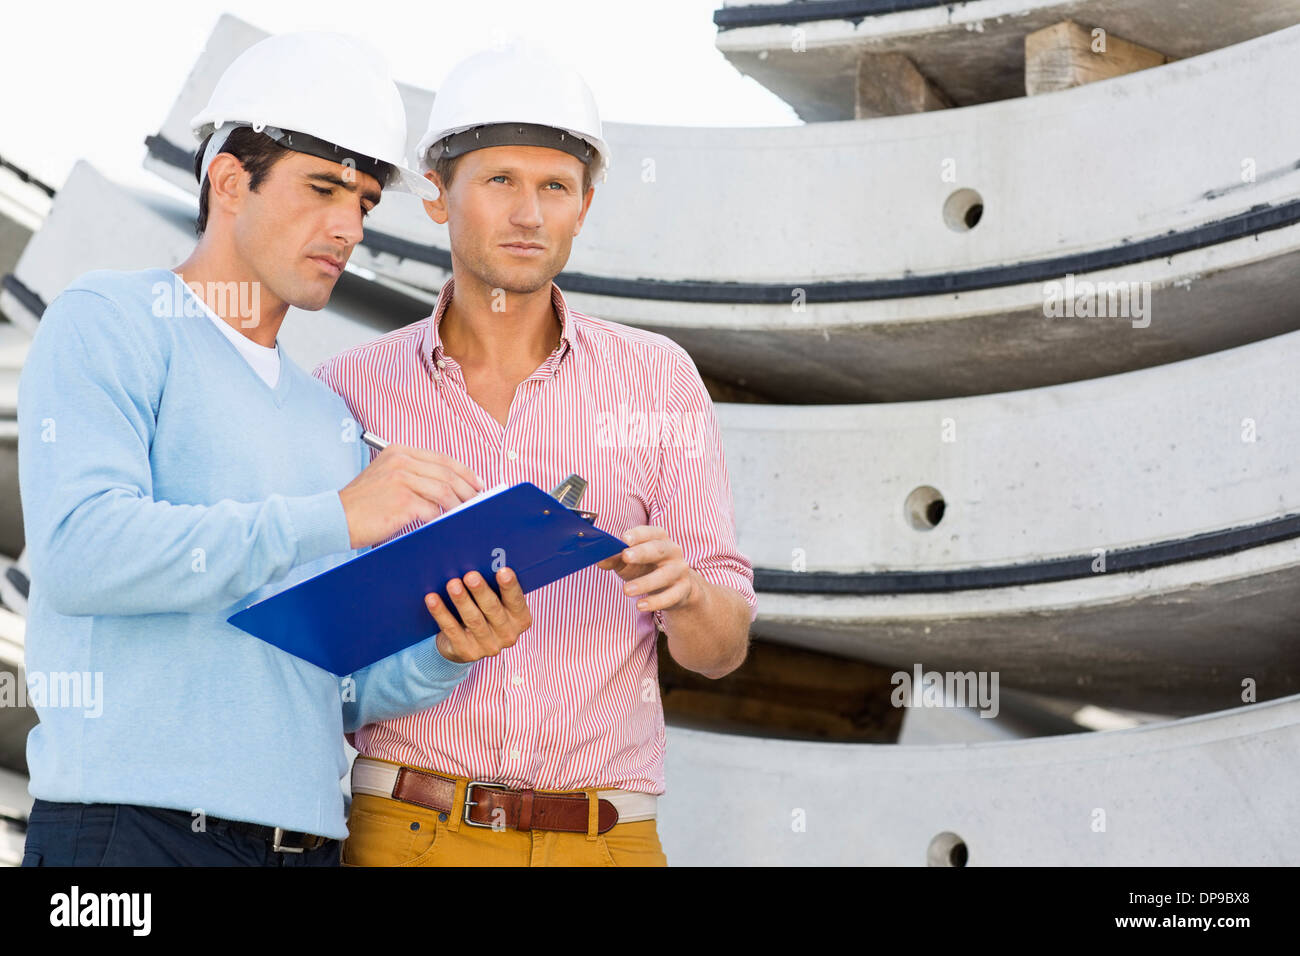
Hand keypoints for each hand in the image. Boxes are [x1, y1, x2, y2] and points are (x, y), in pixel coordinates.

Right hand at [339, 444, 482, 547]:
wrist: (334, 517)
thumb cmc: (360, 504)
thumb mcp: (384, 476)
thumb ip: (413, 475)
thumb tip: (446, 487)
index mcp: (398, 452)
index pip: (441, 459)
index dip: (464, 472)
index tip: (476, 483)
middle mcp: (401, 461)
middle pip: (447, 473)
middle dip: (467, 488)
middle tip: (478, 500)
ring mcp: (402, 480)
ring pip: (444, 491)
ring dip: (458, 504)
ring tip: (465, 513)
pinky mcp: (402, 501)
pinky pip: (432, 509)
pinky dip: (442, 517)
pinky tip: (445, 522)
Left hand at [426, 567, 531, 663]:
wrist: (467, 643)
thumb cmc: (484, 612)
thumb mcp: (496, 602)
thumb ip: (495, 588)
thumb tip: (482, 562)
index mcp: (520, 620)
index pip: (517, 602)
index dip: (510, 587)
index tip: (503, 570)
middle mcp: (508, 635)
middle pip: (493, 610)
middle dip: (481, 592)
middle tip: (471, 576)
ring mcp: (488, 647)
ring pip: (473, 620)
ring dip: (462, 600)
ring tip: (453, 584)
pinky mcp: (467, 652)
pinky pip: (452, 630)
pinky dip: (441, 613)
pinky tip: (432, 599)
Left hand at [596, 525, 700, 613]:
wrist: (677, 587)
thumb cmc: (648, 568)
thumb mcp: (630, 562)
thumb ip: (615, 559)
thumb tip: (600, 559)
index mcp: (659, 538)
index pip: (649, 532)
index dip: (637, 535)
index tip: (624, 539)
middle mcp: (672, 551)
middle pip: (658, 549)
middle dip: (642, 552)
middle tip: (625, 556)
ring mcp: (679, 571)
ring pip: (664, 575)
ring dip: (645, 582)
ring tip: (626, 590)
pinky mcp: (683, 590)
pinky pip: (671, 596)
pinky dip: (655, 602)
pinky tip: (640, 605)